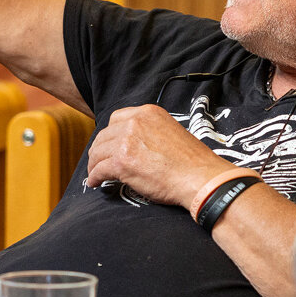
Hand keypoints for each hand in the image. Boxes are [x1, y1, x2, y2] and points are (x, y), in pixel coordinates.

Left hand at [85, 104, 232, 212]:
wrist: (200, 178)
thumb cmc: (191, 162)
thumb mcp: (170, 132)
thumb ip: (150, 131)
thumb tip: (133, 144)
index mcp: (148, 113)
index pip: (117, 118)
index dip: (110, 134)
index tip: (109, 145)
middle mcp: (135, 123)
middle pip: (104, 135)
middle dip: (100, 150)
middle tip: (99, 161)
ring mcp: (126, 142)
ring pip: (98, 152)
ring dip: (94, 164)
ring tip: (96, 173)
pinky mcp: (121, 162)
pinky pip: (99, 169)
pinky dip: (95, 177)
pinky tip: (96, 183)